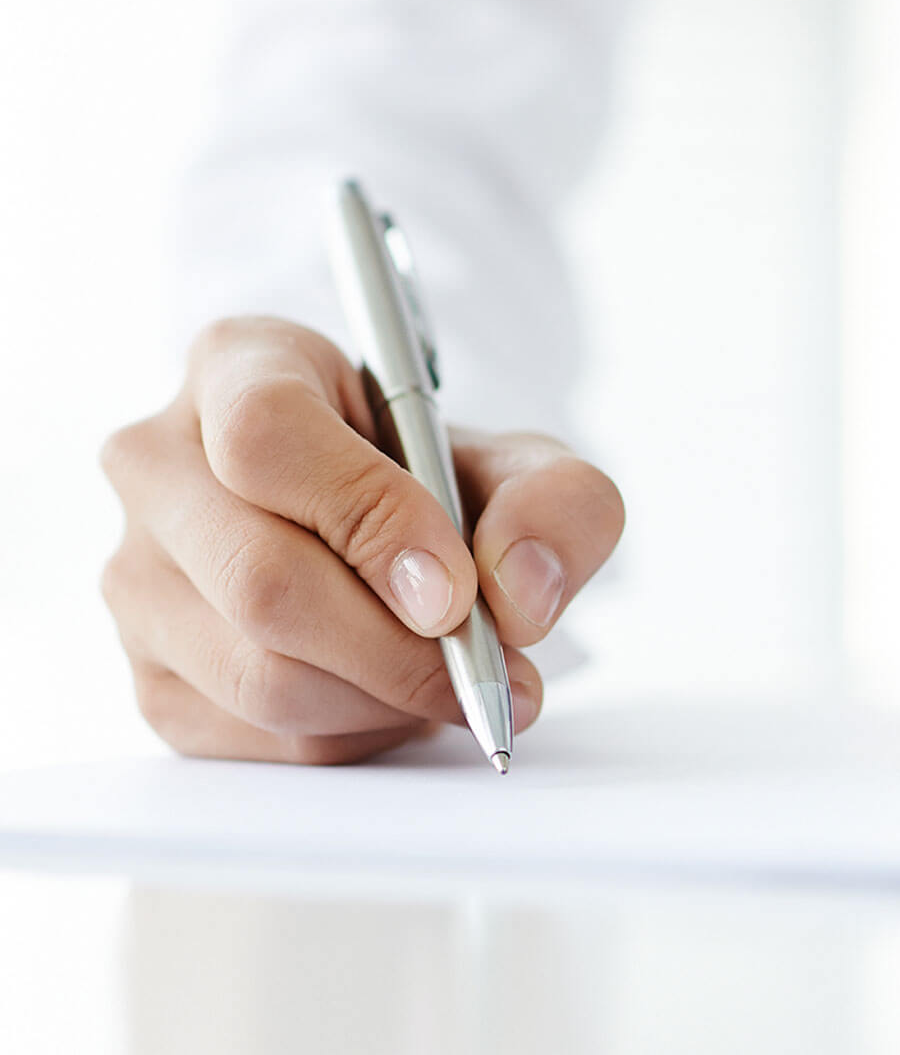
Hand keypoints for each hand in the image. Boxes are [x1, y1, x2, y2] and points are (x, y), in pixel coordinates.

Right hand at [101, 317, 624, 764]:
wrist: (398, 543)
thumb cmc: (448, 487)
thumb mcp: (530, 467)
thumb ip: (557, 504)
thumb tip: (519, 593)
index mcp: (239, 366)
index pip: (266, 437)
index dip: (368, 521)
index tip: (453, 590)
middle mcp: (158, 463)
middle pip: (260, 580)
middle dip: (398, 649)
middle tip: (486, 670)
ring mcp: (137, 575)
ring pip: (258, 676)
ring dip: (385, 700)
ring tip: (452, 680)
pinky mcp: (151, 674)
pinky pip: (259, 738)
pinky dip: (355, 736)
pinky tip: (394, 698)